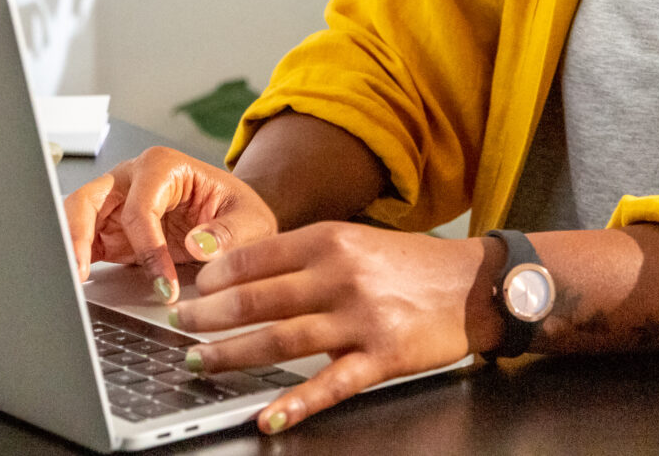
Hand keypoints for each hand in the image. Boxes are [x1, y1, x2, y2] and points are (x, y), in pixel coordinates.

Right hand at [64, 146, 278, 302]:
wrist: (234, 219)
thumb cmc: (238, 210)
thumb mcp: (249, 220)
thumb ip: (228, 233)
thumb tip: (200, 245)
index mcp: (162, 166)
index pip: (141, 208)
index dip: (149, 248)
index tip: (166, 284)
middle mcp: (131, 179)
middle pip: (88, 200)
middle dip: (78, 235)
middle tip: (79, 273)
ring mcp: (116, 204)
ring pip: (77, 219)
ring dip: (71, 248)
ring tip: (72, 281)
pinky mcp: (110, 231)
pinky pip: (85, 243)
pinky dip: (78, 261)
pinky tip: (79, 281)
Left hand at [170, 221, 502, 435]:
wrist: (477, 284)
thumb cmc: (414, 264)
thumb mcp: (358, 241)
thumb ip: (308, 255)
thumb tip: (245, 271)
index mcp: (331, 241)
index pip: (255, 257)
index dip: (214, 277)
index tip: (192, 290)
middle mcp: (341, 275)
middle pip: (258, 299)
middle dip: (209, 317)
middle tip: (181, 327)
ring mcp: (361, 318)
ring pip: (280, 340)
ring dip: (231, 355)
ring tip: (200, 363)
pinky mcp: (381, 357)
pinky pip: (329, 385)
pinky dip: (294, 404)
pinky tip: (267, 416)